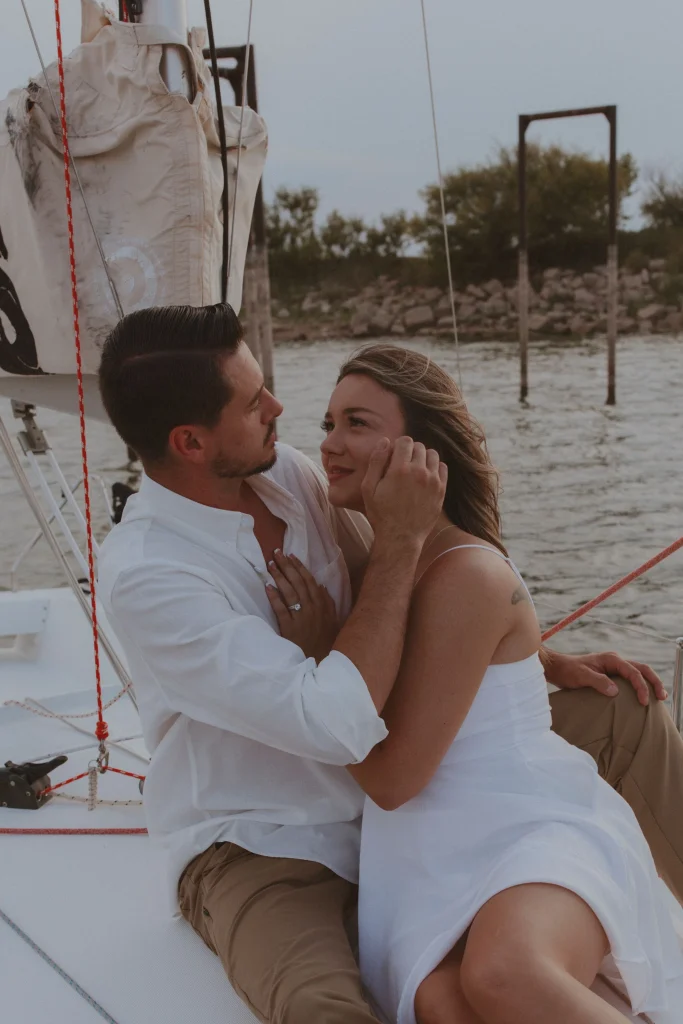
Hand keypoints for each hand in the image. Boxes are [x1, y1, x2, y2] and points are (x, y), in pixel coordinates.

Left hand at [265, 549, 338, 661]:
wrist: (321, 663)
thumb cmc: (326, 642)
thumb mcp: (333, 621)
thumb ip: (328, 603)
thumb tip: (321, 587)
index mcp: (322, 605)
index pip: (309, 581)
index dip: (299, 567)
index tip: (291, 556)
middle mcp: (312, 608)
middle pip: (298, 583)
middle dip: (287, 566)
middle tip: (276, 553)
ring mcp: (301, 618)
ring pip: (289, 593)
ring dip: (279, 577)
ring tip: (270, 565)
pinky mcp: (290, 628)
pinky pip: (281, 610)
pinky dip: (274, 598)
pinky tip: (268, 587)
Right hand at [362, 436, 447, 547]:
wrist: (401, 537)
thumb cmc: (381, 514)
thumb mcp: (369, 488)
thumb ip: (376, 462)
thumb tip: (385, 441)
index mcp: (399, 469)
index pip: (405, 441)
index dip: (398, 446)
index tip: (394, 456)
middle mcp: (419, 472)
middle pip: (419, 446)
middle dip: (410, 451)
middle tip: (402, 464)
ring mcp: (433, 481)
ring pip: (433, 455)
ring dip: (423, 457)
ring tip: (415, 469)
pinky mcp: (441, 490)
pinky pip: (442, 468)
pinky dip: (435, 467)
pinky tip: (425, 477)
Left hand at [541, 647, 667, 705]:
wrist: (558, 668)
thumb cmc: (568, 671)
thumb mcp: (581, 676)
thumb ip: (598, 681)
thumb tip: (615, 691)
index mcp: (611, 659)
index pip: (633, 672)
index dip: (641, 687)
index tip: (643, 702)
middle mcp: (615, 661)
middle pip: (642, 669)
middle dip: (654, 682)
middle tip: (662, 697)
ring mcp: (614, 667)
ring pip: (638, 672)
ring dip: (649, 683)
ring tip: (659, 697)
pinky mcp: (611, 674)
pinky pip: (630, 679)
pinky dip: (640, 686)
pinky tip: (642, 697)